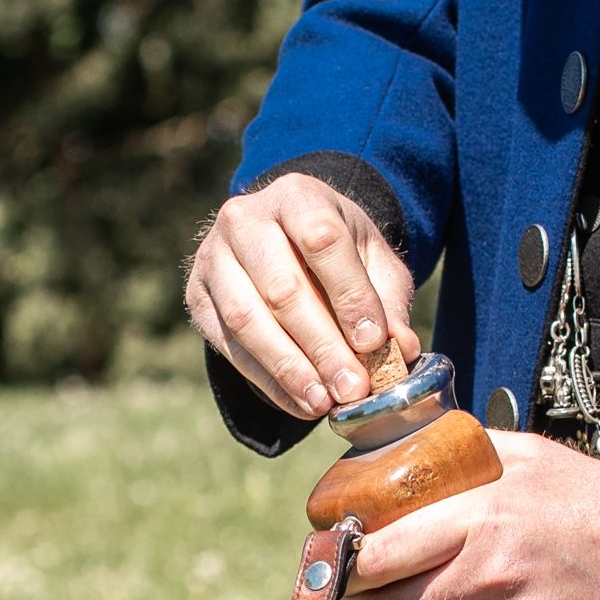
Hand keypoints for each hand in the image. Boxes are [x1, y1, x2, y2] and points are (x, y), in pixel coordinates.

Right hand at [185, 174, 419, 420]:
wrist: (283, 238)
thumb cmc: (336, 252)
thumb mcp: (372, 260)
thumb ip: (388, 301)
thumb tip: (401, 349)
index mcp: (297, 196)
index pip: (321, 240)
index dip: (349, 295)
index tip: (373, 343)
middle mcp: (245, 219)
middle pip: (282, 288)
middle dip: (322, 345)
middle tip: (352, 388)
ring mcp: (213, 257)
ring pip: (247, 318)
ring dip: (289, 368)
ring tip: (323, 403)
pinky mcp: (197, 296)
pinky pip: (228, 344)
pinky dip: (266, 380)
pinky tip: (298, 402)